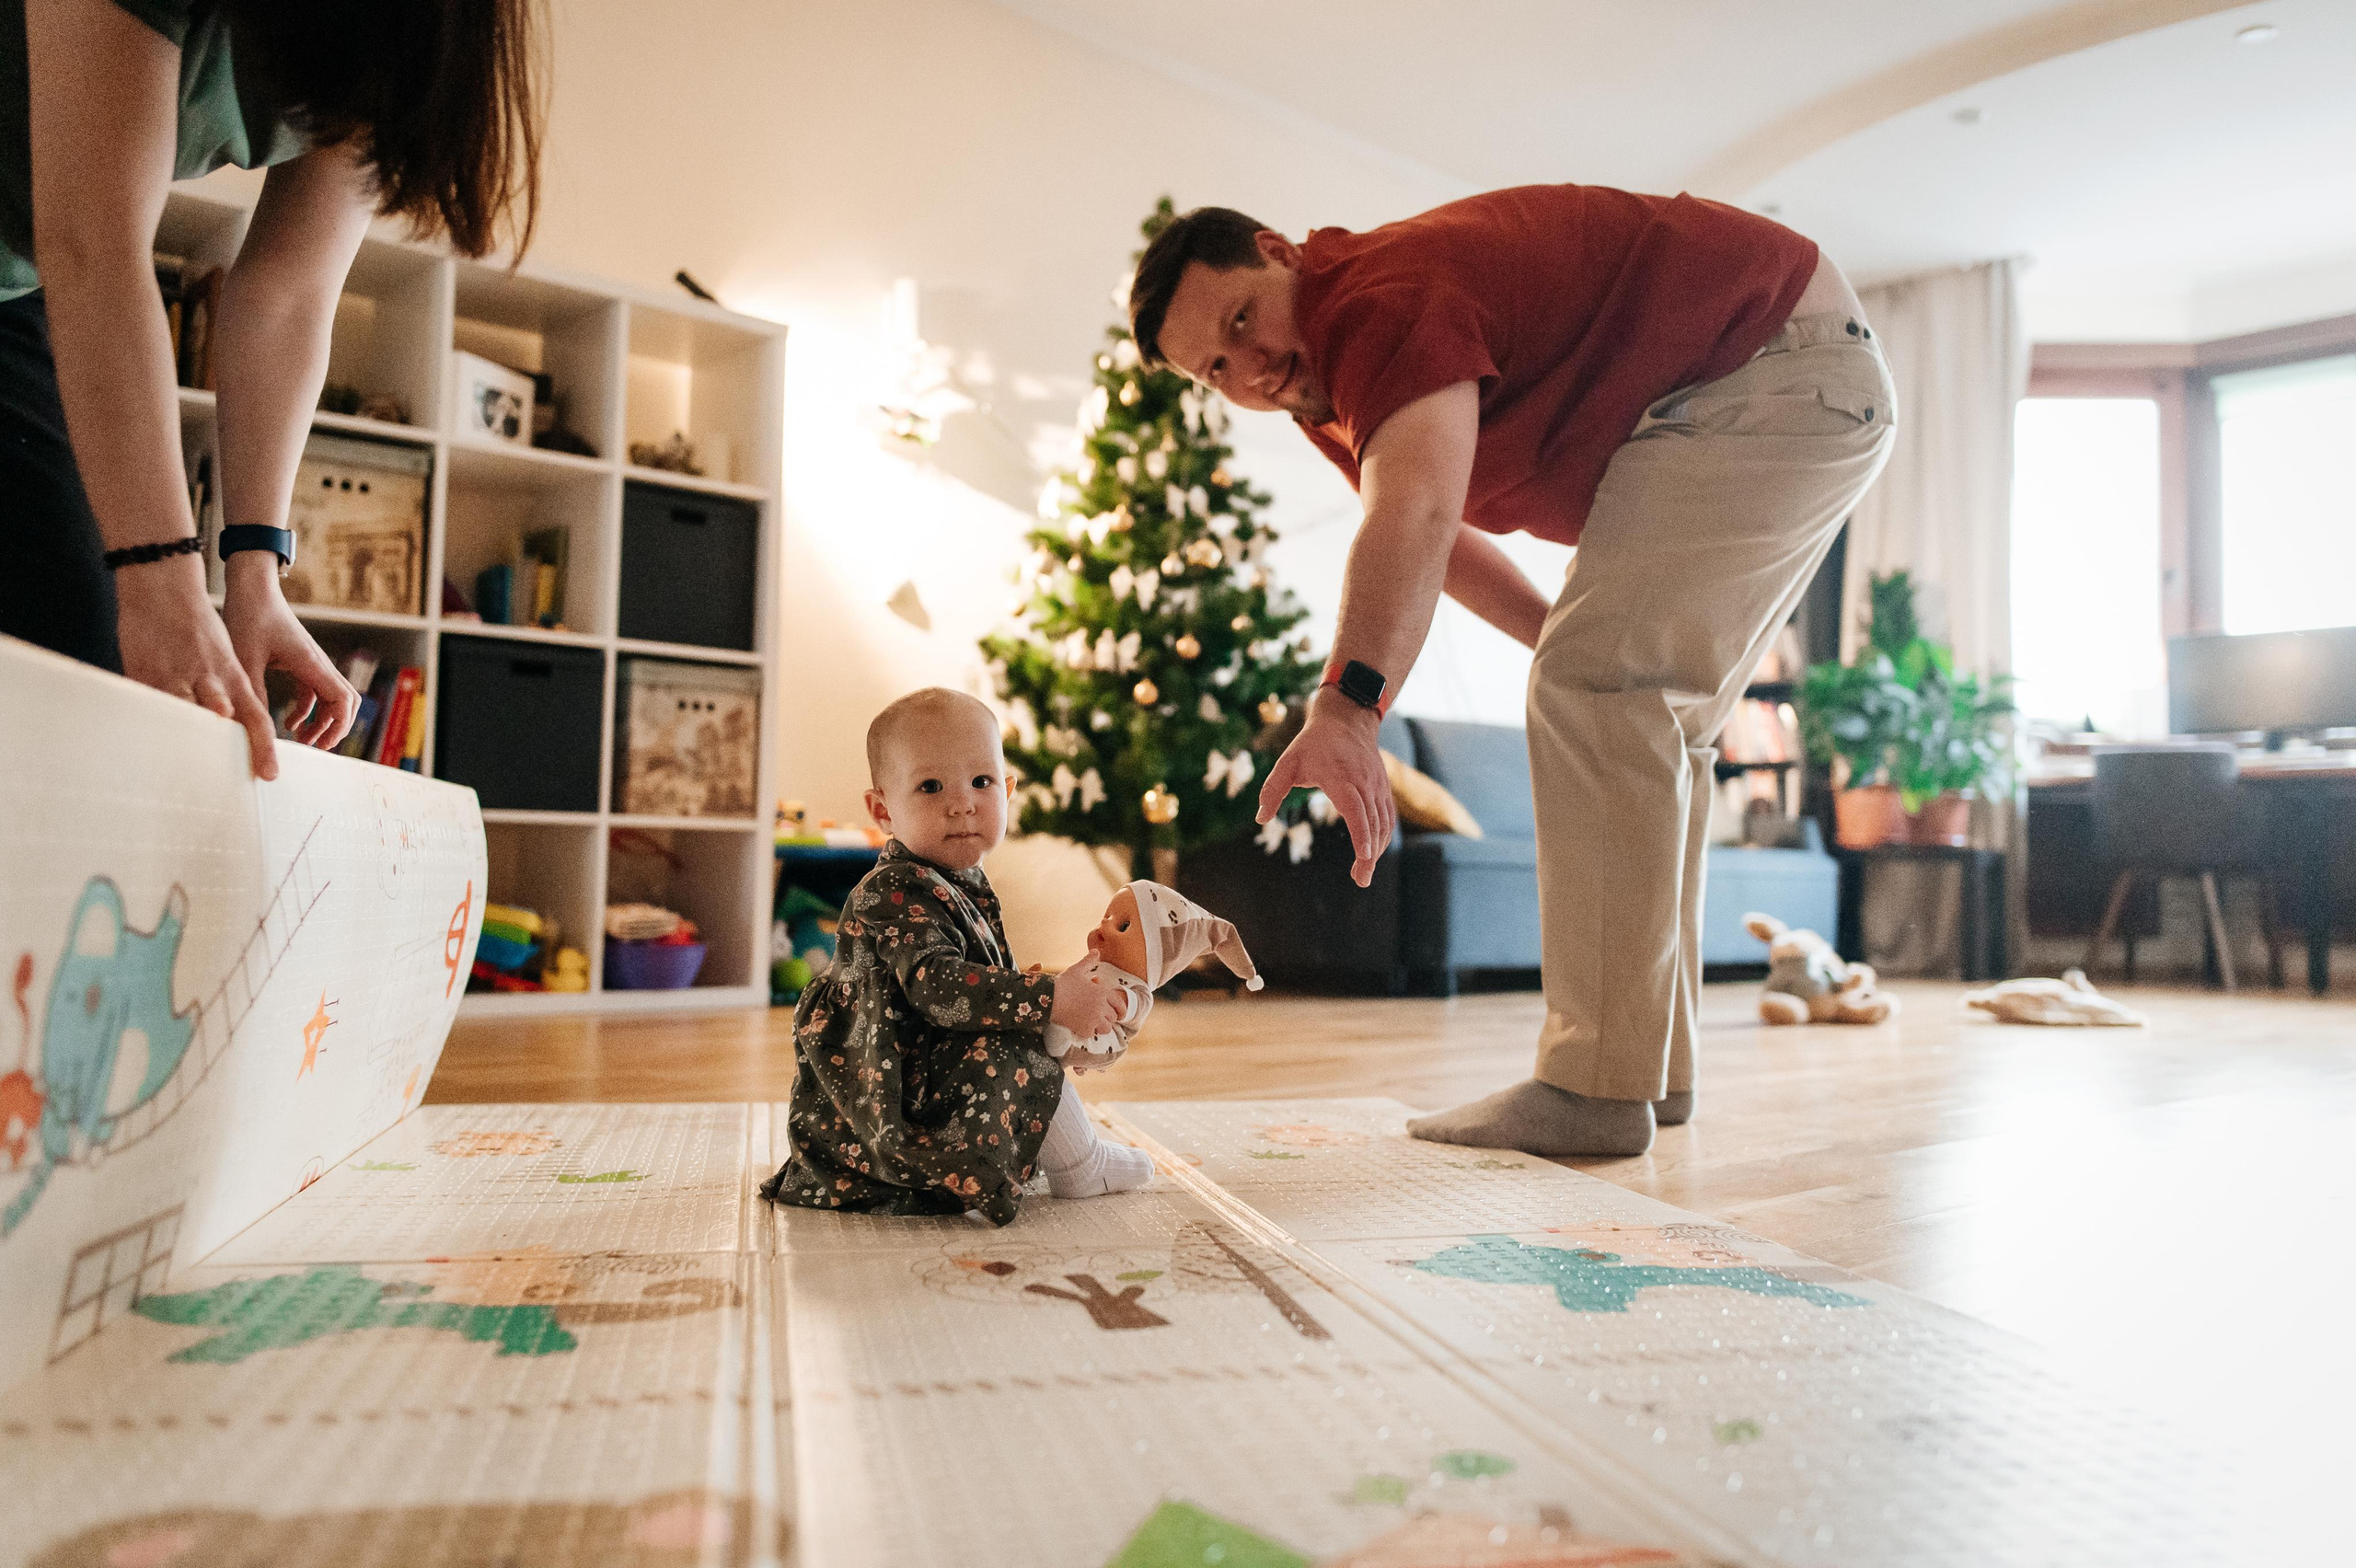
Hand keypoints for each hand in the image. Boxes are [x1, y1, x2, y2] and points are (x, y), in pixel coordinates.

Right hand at [112, 553, 283, 779]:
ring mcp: (176, 678)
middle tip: (231, 780)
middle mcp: (210, 681)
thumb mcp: (221, 658)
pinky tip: (151, 742)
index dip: (263, 747)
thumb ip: (227, 694)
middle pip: (223, 723)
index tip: (270, 775)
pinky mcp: (146, 675)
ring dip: (191, 736)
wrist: (164, 589)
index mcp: (233, 677)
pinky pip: (151, 705)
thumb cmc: (195, 629)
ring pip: (187, 714)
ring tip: (192, 763)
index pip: (256, 717)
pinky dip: (154, 722)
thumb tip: (230, 726)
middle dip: (226, 750)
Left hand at [220, 554, 357, 756]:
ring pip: (331, 698)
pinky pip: (314, 692)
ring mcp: (311, 663)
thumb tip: (252, 728)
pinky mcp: (300, 662)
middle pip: (345, 702)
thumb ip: (252, 694)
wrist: (252, 588)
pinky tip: (288, 723)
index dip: (338, 727)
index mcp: (311, 664)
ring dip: (322, 722)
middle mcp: (317, 664)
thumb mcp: (245, 660)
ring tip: (302, 742)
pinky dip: (307, 711)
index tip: (320, 746)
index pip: (343, 701)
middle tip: (315, 748)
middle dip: (335, 728)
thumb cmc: (250, 617)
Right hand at [1051, 963, 1119, 1035]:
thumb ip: (1088, 961)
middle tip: (1099, 1016)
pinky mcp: (1085, 1029)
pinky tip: (1081, 1025)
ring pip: (1106, 1028)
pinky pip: (1092, 1034)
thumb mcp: (1076, 970)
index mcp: (1103, 992)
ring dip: (1100, 1026)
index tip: (1119, 1014)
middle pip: (1113, 1017)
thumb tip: (1096, 951)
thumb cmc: (1062, 983)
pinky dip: (1088, 1031)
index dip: (1121, 1011)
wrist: (1047, 997)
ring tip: (1093, 1023)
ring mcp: (1094, 1019)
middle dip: (1107, 1017)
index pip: (1120, 1005)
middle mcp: (1101, 1006)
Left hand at [1255, 689, 1395, 886]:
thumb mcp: (1287, 762)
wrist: (1346, 720)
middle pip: (1372, 823)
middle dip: (1370, 855)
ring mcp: (1377, 786)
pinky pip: (1387, 817)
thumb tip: (1260, 819)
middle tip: (1361, 880)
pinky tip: (1372, 853)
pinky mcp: (1383, 788)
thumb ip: (1272, 790)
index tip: (1364, 856)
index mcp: (1341, 778)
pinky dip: (1382, 837)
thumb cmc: (1313, 743)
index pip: (1356, 809)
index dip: (1362, 833)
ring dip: (1377, 850)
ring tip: (1363, 874)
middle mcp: (1364, 783)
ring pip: (1383, 823)